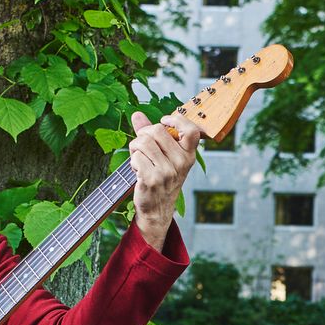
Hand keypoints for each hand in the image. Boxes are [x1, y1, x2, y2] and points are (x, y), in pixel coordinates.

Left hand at [128, 111, 200, 249]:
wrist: (157, 209)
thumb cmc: (160, 179)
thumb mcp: (163, 157)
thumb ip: (151, 134)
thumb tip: (136, 114)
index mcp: (188, 155)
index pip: (191, 130)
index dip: (176, 120)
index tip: (163, 122)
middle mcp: (181, 163)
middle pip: (156, 130)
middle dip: (143, 135)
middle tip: (142, 148)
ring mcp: (167, 172)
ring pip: (143, 142)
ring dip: (135, 149)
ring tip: (140, 161)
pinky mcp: (152, 179)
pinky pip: (135, 157)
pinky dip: (132, 162)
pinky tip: (138, 172)